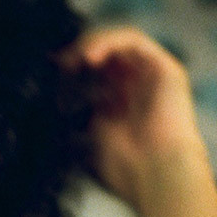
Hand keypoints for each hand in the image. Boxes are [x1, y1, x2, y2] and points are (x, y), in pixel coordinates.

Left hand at [65, 27, 209, 211]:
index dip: (71, 64)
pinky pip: (135, 40)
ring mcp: (152, 77)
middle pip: (105, 52)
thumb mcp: (89, 133)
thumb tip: (53, 93)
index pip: (94, 69)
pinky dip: (109, 41)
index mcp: (119, 101)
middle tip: (59, 62)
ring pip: (118, 42)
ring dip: (91, 43)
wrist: (157, 176)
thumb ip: (78, 110)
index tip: (50, 70)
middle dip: (78, 52)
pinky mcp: (167, 69)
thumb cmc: (126, 167)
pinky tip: (90, 56)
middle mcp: (137, 86)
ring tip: (73, 58)